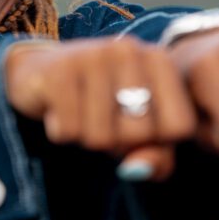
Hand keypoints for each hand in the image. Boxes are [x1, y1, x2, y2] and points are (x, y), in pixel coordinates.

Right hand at [4, 37, 196, 178]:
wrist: (39, 72)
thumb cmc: (100, 105)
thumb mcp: (136, 130)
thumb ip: (156, 156)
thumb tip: (138, 170)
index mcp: (160, 60)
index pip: (179, 127)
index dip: (157, 140)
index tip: (136, 124)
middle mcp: (129, 50)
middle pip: (139, 134)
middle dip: (117, 141)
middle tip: (100, 118)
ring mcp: (93, 56)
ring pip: (101, 137)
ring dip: (85, 137)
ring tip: (79, 112)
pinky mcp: (59, 70)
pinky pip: (68, 132)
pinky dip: (61, 132)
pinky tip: (58, 109)